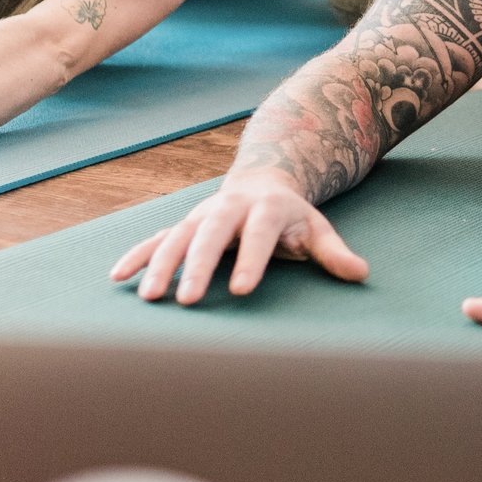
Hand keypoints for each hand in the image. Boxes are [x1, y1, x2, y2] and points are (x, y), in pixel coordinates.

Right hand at [110, 167, 368, 303]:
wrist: (263, 182)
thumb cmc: (293, 218)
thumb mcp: (317, 229)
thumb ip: (334, 253)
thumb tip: (361, 273)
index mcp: (267, 209)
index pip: (259, 233)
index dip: (251, 260)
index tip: (241, 290)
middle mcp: (229, 209)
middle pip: (211, 233)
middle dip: (197, 266)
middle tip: (187, 300)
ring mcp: (202, 216)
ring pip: (177, 237)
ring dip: (161, 265)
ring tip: (151, 298)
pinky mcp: (183, 226)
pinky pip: (156, 240)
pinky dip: (138, 256)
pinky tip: (119, 277)